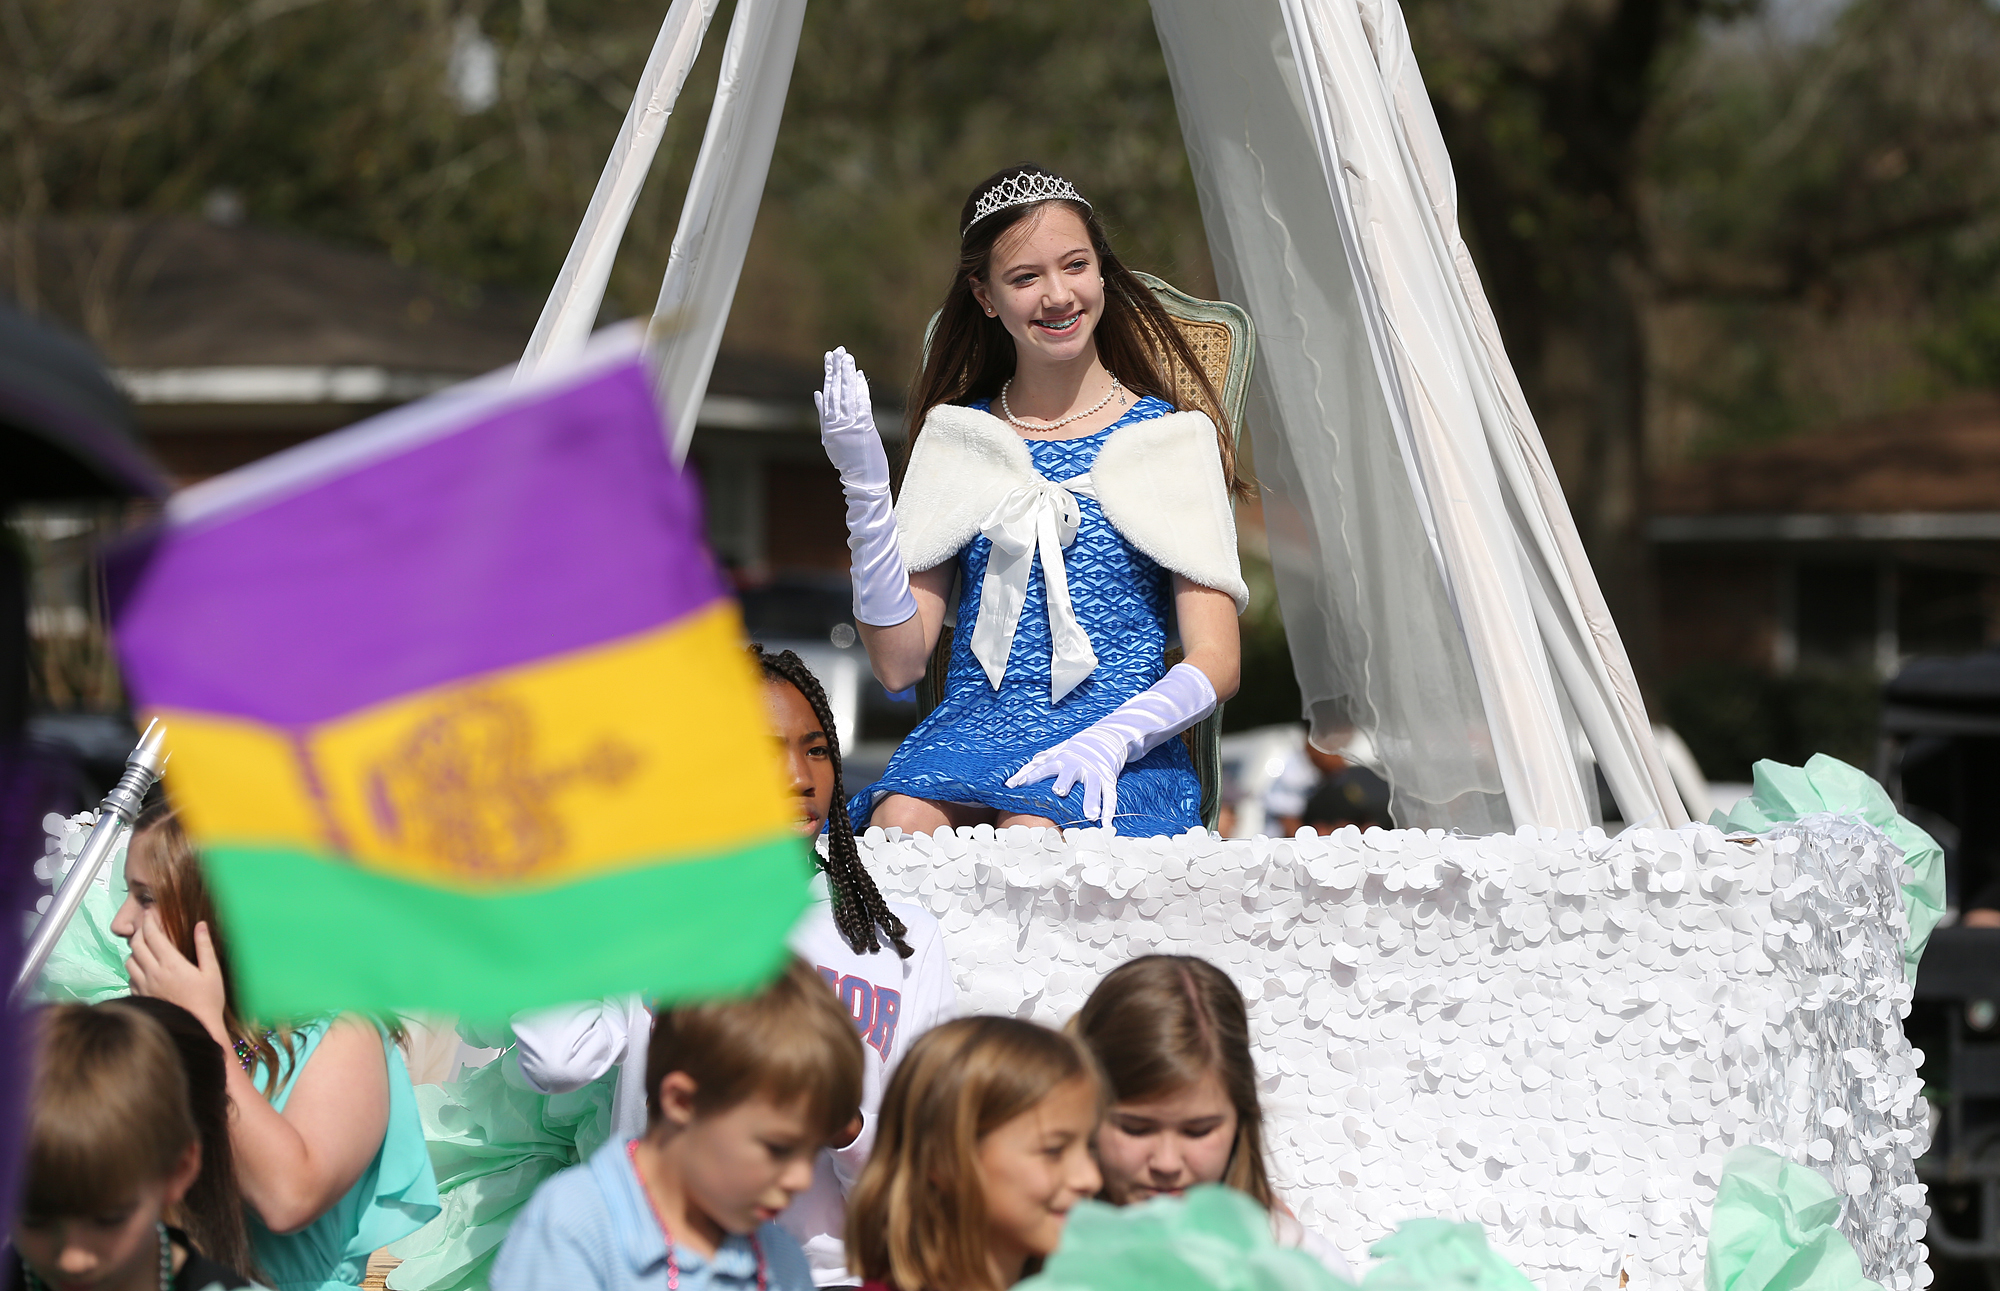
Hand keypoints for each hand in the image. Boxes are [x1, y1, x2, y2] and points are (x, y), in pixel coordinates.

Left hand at [127, 914, 228, 1043]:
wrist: (196, 1028)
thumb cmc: (208, 1000)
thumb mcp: (212, 971)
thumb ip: (204, 946)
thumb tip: (200, 925)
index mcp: (171, 963)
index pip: (153, 935)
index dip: (149, 921)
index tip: (149, 912)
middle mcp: (153, 972)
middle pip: (137, 945)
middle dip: (139, 931)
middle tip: (145, 925)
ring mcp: (144, 985)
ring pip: (129, 960)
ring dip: (134, 950)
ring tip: (143, 946)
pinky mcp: (141, 996)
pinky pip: (130, 977)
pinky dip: (134, 968)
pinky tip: (143, 968)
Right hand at [814, 348, 890, 492]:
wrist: (861, 478)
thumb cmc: (848, 458)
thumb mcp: (830, 437)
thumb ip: (823, 415)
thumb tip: (816, 394)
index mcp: (828, 424)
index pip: (828, 392)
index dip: (829, 373)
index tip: (829, 357)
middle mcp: (837, 423)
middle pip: (836, 390)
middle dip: (838, 368)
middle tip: (839, 350)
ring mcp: (850, 425)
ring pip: (847, 394)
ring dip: (847, 374)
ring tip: (848, 357)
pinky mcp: (864, 428)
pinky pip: (861, 404)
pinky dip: (860, 389)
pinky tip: (860, 376)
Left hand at [1006, 724, 1129, 830]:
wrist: (1105, 737)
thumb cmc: (1073, 751)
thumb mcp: (1053, 754)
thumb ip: (1033, 767)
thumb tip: (1010, 783)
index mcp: (1061, 759)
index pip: (1043, 768)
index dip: (1030, 775)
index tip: (1017, 784)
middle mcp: (1077, 765)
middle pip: (1069, 774)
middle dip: (1064, 782)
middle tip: (1059, 791)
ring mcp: (1095, 772)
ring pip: (1094, 787)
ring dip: (1092, 801)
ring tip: (1090, 816)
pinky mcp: (1109, 779)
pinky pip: (1110, 796)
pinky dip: (1109, 811)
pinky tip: (1107, 825)